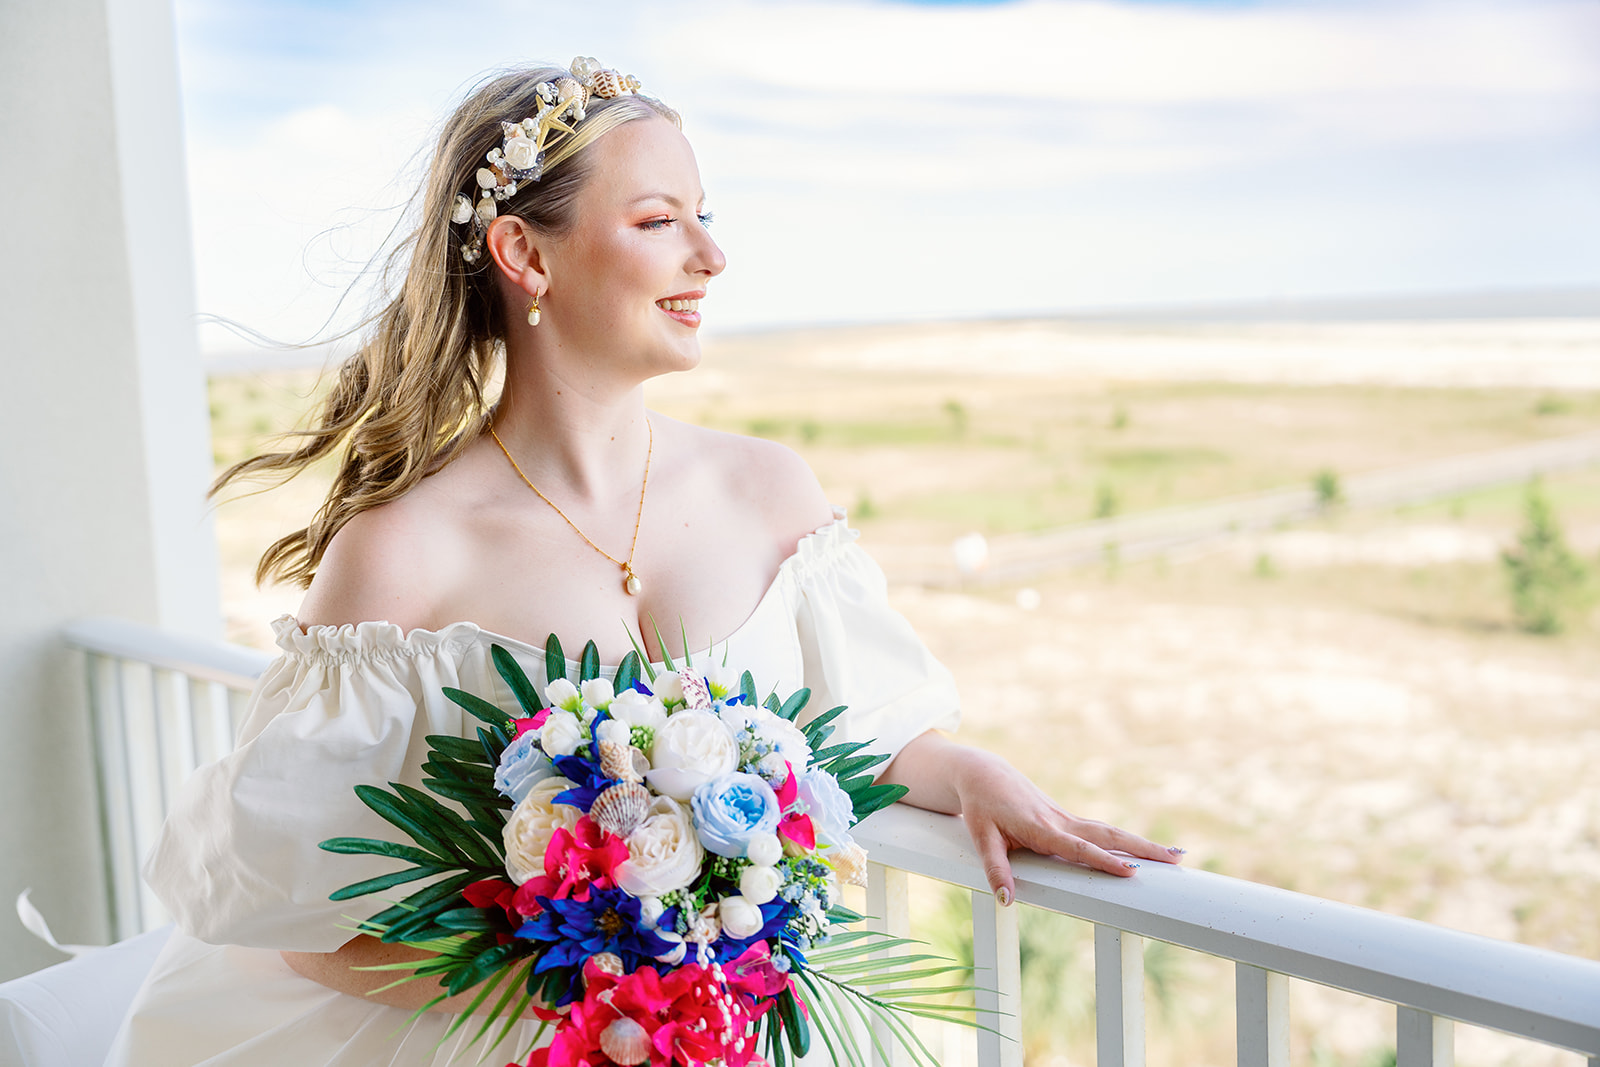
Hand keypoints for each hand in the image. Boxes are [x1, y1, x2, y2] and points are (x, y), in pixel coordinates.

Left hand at [879, 731, 1182, 905]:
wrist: (984, 774)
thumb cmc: (981, 806)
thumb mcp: (981, 836)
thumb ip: (995, 867)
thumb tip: (1007, 899)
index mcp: (1040, 827)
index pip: (1078, 848)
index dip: (1104, 861)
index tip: (1131, 872)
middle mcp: (1060, 821)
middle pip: (1108, 836)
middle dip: (1143, 848)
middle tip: (1177, 860)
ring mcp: (1066, 818)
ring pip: (1110, 832)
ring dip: (1142, 844)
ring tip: (1176, 856)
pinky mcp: (1067, 819)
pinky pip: (1101, 831)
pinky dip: (1126, 840)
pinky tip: (1146, 851)